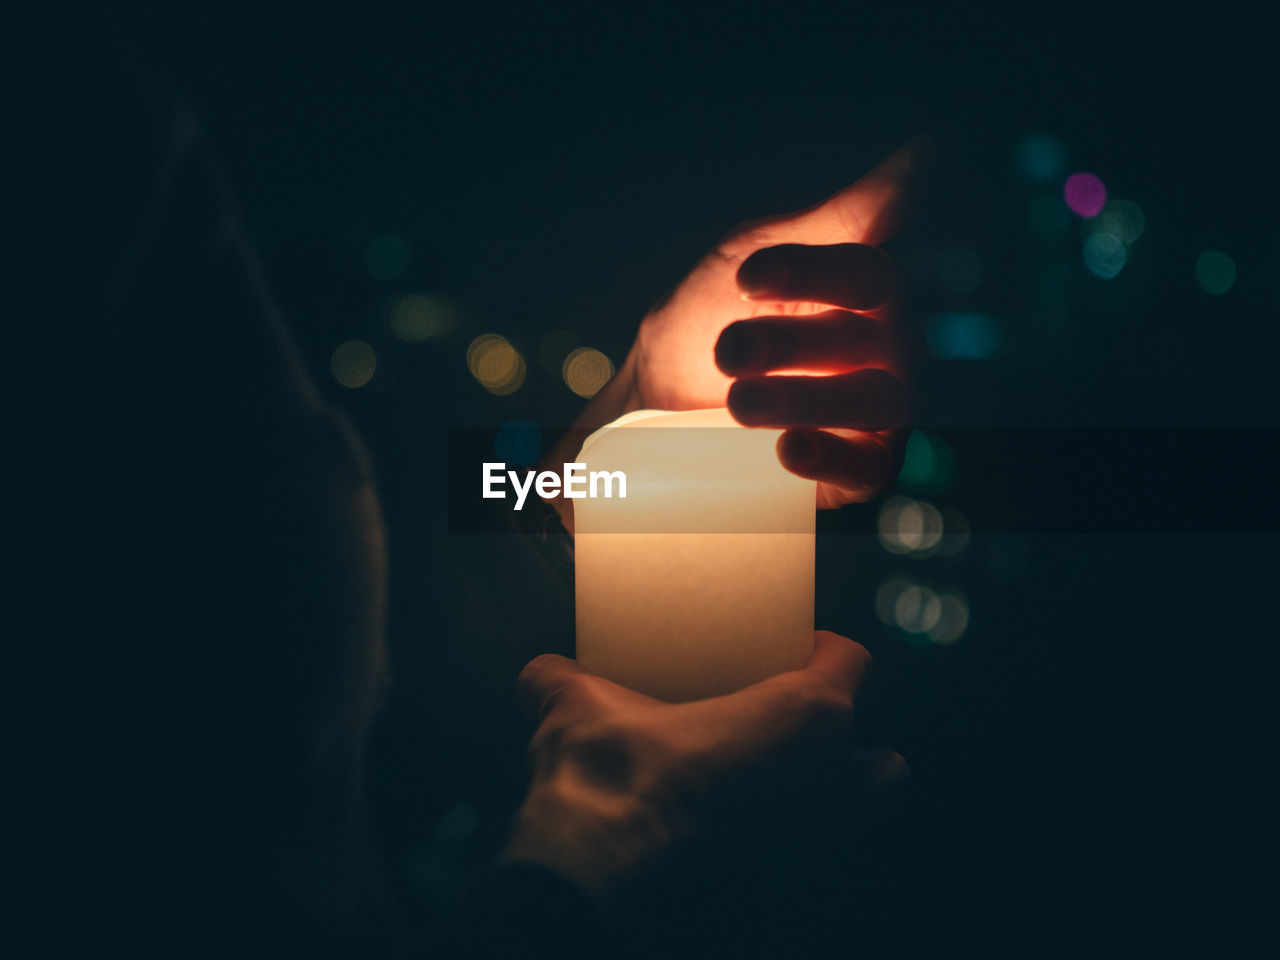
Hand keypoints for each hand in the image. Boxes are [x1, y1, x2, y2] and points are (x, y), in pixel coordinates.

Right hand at [503, 632, 906, 899]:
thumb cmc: (608, 787)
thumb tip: (540, 675)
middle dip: (847, 757)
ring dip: (819, 822)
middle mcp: (836, 794)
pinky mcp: (798, 924)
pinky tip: (729, 873)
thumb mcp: (579, 711)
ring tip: (760, 816)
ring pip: (851, 836)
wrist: (593, 893)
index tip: (795, 655)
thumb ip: (564, 681)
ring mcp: (823, 866)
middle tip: (791, 749)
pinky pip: (804, 895)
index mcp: (805, 722)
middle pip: (880, 764)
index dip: (825, 653)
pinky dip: (779, 882)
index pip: (850, 662)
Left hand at [546, 141, 923, 517]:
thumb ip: (841, 215)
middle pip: (867, 338)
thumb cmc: (708, 317)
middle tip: (725, 350)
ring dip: (805, 398)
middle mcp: (884, 348)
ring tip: (739, 402)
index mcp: (866, 290)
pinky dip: (829, 458)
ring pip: (875, 400)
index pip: (867, 273)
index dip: (810, 272)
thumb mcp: (755, 254)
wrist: (655, 405)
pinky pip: (867, 469)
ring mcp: (876, 413)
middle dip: (789, 342)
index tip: (745, 278)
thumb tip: (928, 149)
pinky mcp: (859, 470)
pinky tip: (788, 448)